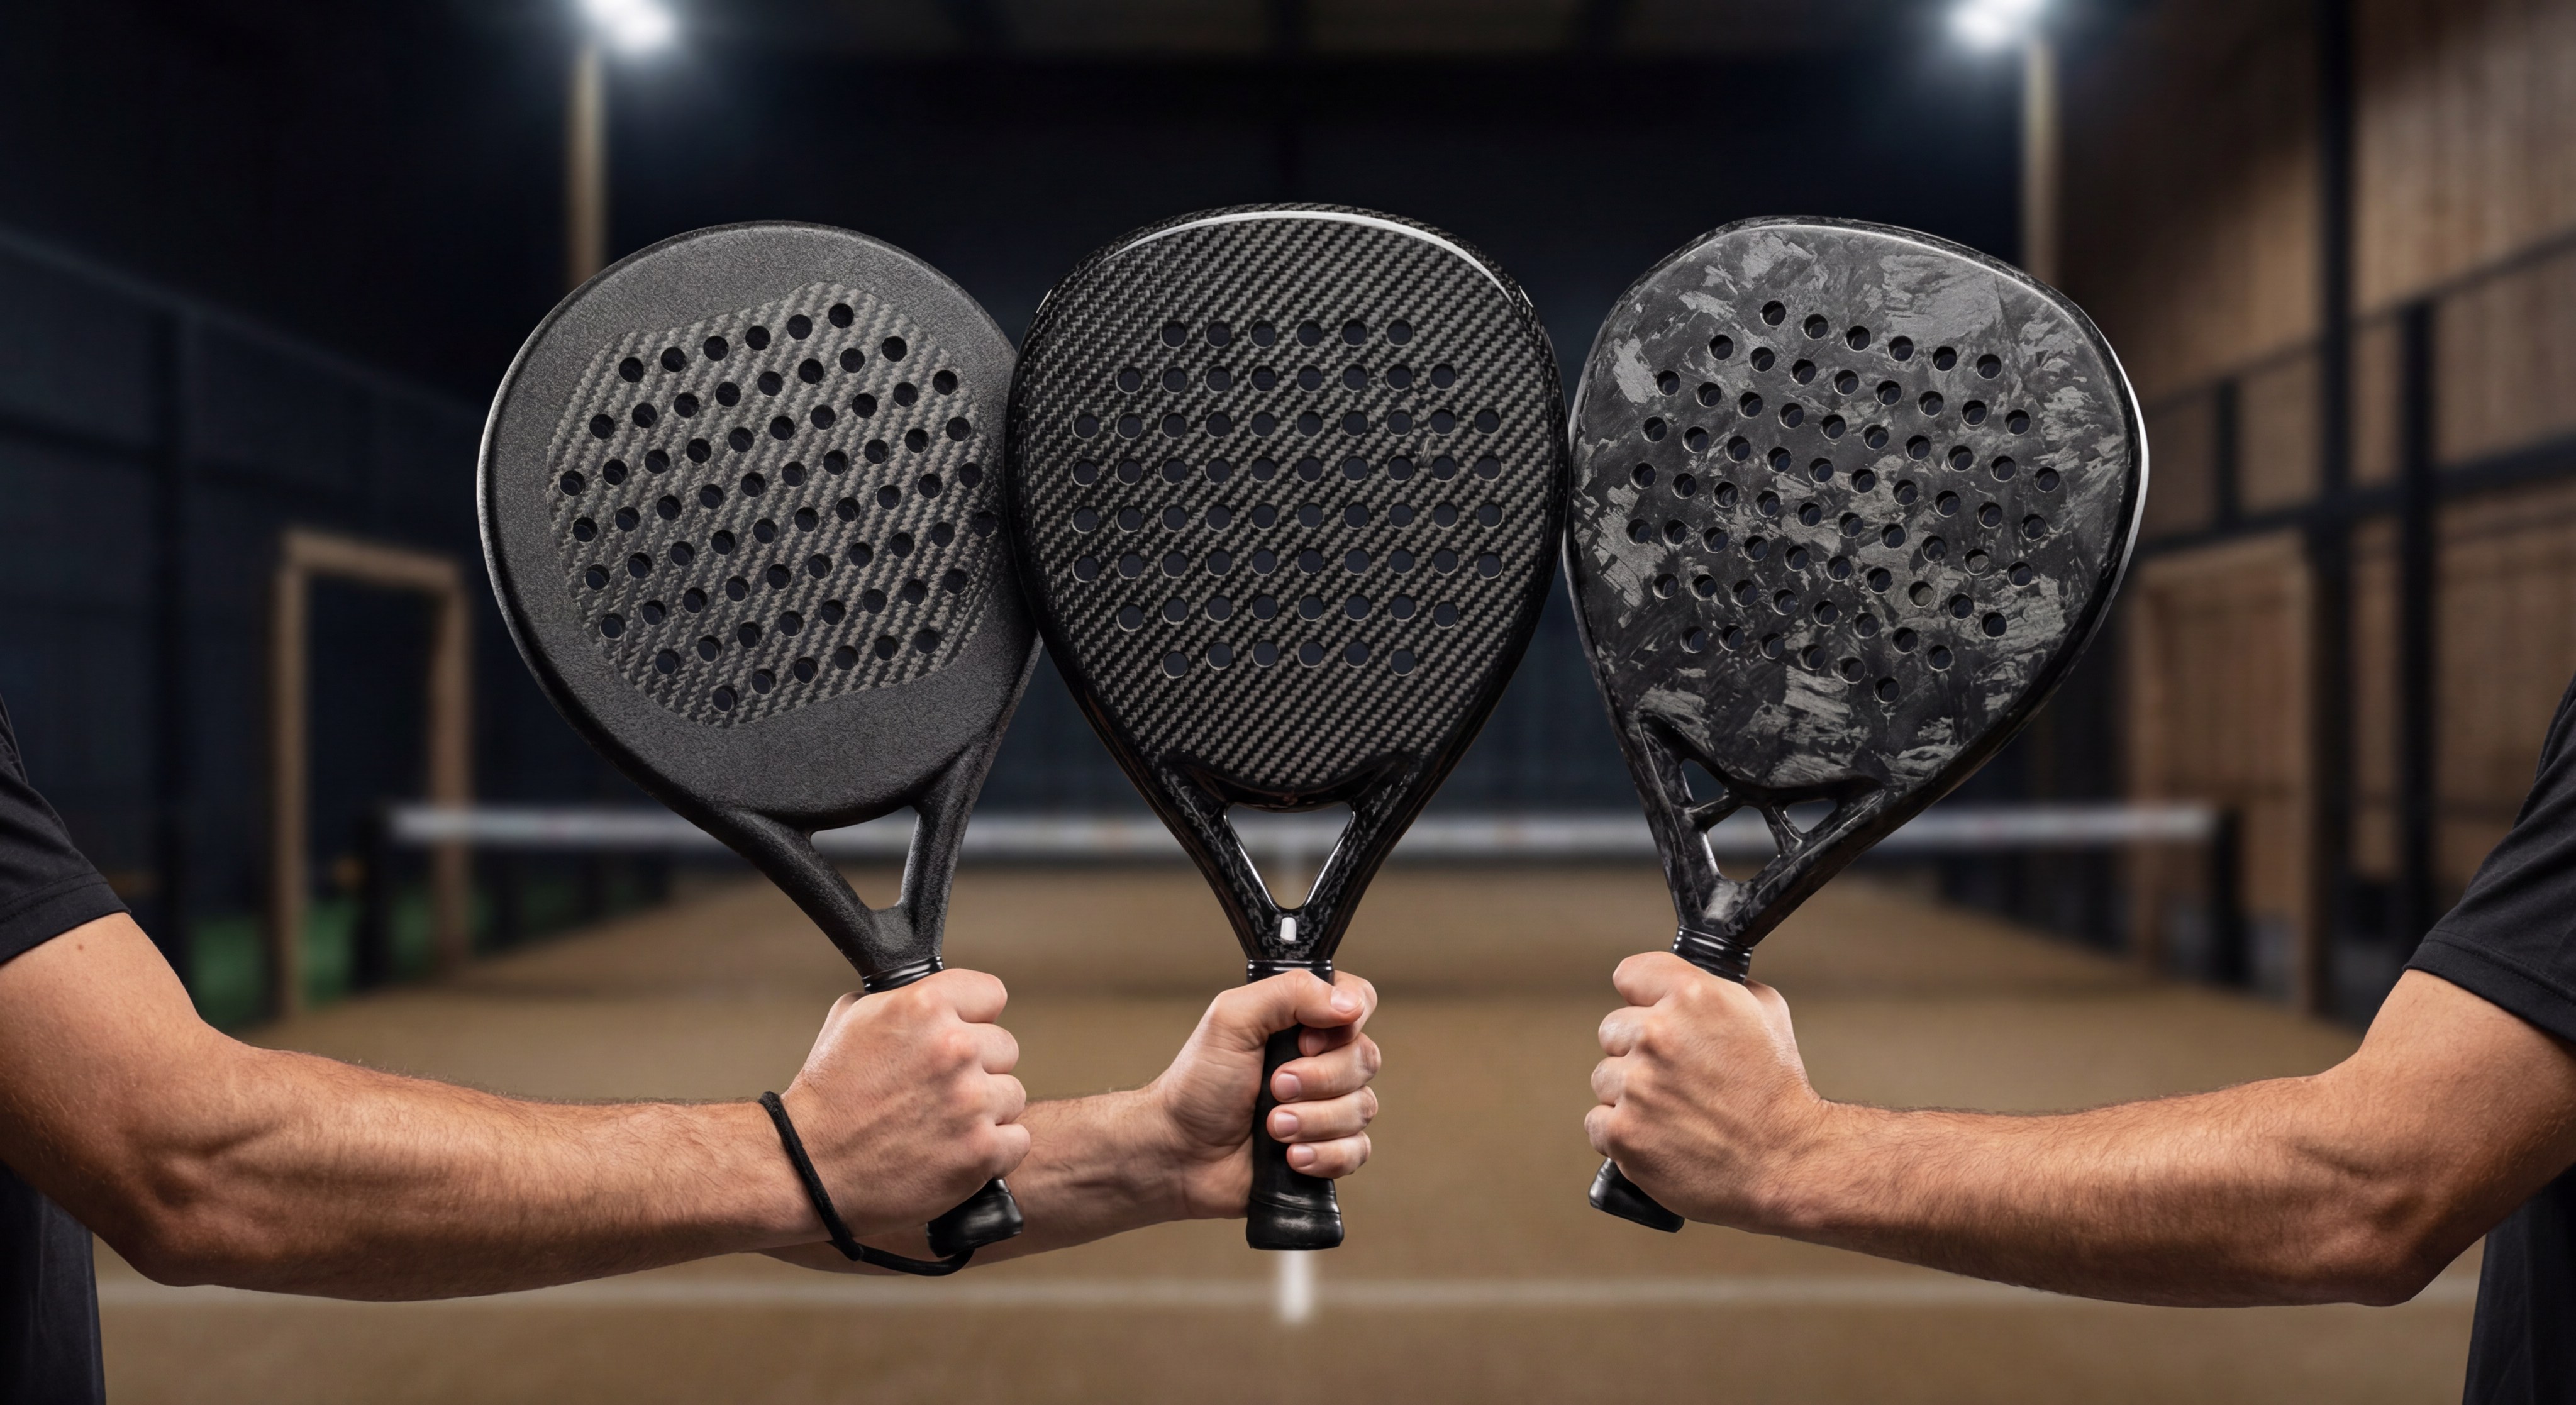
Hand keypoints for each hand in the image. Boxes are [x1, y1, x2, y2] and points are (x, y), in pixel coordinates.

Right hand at [778, 969, 1027, 1239]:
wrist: (808, 1169)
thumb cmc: (827, 1097)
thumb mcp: (852, 1019)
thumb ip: (905, 999)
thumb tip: (938, 994)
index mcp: (924, 1007)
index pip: (991, 995)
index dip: (973, 1018)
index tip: (958, 1035)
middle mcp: (953, 1049)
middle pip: (1006, 1048)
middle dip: (979, 1068)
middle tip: (939, 1091)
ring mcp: (971, 1102)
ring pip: (1012, 1095)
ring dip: (986, 1110)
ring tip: (941, 1124)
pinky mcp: (980, 1152)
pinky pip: (1016, 1140)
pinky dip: (993, 1150)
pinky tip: (956, 1151)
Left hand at [1147, 971, 1380, 1218]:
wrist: (1179, 1154)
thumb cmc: (1197, 1086)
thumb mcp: (1231, 1019)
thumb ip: (1288, 993)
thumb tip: (1348, 1003)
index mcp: (1301, 1021)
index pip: (1357, 1002)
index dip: (1344, 1022)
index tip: (1304, 1042)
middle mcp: (1320, 1060)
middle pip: (1365, 1058)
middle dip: (1318, 1079)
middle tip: (1274, 1087)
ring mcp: (1326, 1106)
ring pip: (1362, 1107)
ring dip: (1314, 1120)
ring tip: (1273, 1127)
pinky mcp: (1327, 1149)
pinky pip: (1357, 1150)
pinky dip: (1325, 1154)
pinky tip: (1292, 1157)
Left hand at [1586, 951, 1824, 1226]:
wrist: (1788, 1164)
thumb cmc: (1778, 1094)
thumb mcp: (1765, 1014)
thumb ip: (1717, 988)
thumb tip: (1683, 983)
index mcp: (1694, 996)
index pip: (1630, 974)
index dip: (1643, 997)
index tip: (1653, 1014)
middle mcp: (1659, 1034)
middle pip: (1612, 1030)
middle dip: (1637, 1052)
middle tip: (1678, 1079)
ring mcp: (1637, 1085)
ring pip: (1605, 1078)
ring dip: (1630, 1096)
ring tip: (1675, 1113)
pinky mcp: (1622, 1131)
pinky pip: (1598, 1122)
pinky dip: (1622, 1134)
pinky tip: (1659, 1138)